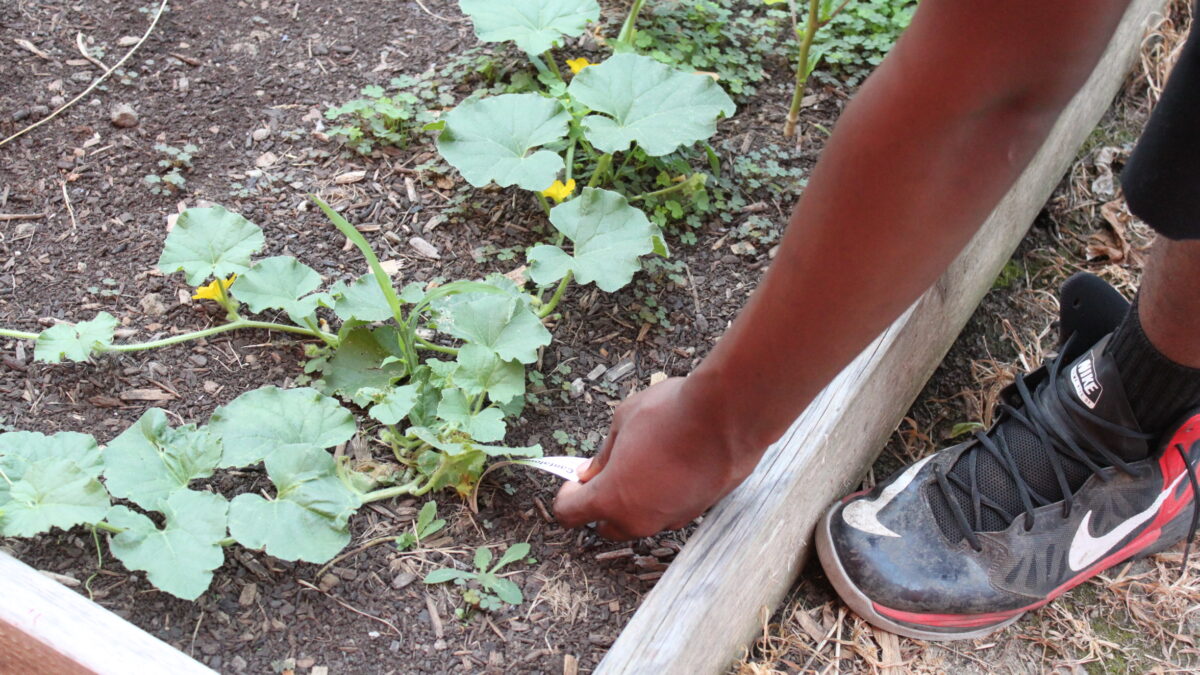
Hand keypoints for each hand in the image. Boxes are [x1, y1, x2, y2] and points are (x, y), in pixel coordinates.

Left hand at [553, 376, 759, 539]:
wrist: (729, 415)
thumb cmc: (671, 414)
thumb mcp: (622, 422)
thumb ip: (603, 454)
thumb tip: (593, 470)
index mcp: (612, 499)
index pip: (570, 514)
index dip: (567, 495)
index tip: (575, 478)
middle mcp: (640, 519)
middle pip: (606, 527)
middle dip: (599, 504)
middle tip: (607, 471)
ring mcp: (672, 519)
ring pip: (641, 520)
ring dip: (634, 501)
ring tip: (644, 463)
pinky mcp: (698, 511)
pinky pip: (669, 510)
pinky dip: (663, 496)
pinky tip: (672, 465)